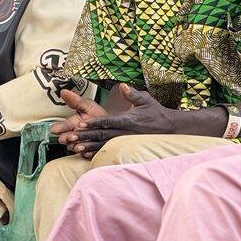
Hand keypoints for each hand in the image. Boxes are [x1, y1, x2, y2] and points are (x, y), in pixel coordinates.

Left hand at [60, 84, 179, 157]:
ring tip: (75, 148)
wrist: (169, 129)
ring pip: (104, 145)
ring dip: (89, 146)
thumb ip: (132, 94)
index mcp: (128, 120)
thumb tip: (122, 86)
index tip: (82, 123)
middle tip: (71, 137)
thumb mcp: (146, 100)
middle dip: (86, 136)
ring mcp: (125, 142)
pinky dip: (97, 154)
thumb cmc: (156, 112)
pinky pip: (109, 151)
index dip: (94, 123)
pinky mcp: (126, 148)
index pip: (108, 121)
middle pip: (102, 135)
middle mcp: (125, 133)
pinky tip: (86, 155)